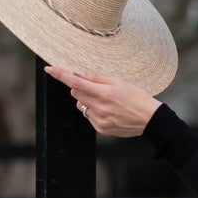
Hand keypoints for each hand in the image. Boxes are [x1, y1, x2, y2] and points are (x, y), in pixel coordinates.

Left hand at [45, 66, 159, 138]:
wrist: (149, 119)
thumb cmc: (136, 97)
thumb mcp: (119, 82)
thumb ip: (97, 78)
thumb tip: (79, 74)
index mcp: (104, 93)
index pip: (76, 82)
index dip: (61, 75)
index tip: (49, 69)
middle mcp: (99, 107)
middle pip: (76, 94)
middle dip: (80, 87)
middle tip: (94, 86)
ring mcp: (99, 120)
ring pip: (81, 106)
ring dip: (87, 100)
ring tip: (105, 101)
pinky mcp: (101, 129)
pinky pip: (89, 117)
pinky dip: (94, 111)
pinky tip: (108, 111)